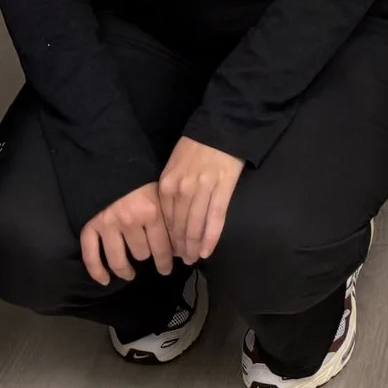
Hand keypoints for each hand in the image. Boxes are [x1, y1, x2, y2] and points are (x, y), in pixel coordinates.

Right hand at [80, 183, 173, 285]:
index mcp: (151, 211)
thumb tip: (179, 247)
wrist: (107, 158)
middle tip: (147, 257)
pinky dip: (97, 271)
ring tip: (129, 273)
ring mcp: (108, 225)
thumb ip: (168, 216)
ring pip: (119, 260)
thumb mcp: (159, 190)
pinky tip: (105, 280)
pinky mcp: (90, 225)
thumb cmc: (138, 173)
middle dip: (146, 256)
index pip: (162, 248)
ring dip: (125, 269)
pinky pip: (91, 255)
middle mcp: (130, 221)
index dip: (166, 262)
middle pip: (141, 254)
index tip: (167, 269)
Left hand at [157, 136, 245, 263]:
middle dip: (180, 246)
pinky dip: (210, 238)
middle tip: (183, 260)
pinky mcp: (222, 189)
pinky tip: (207, 251)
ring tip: (194, 258)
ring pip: (196, 226)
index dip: (168, 238)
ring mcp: (203, 190)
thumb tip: (170, 216)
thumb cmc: (196, 146)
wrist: (220, 127)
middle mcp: (182, 189)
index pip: (165, 219)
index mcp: (167, 183)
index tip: (171, 250)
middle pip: (179, 226)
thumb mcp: (173, 165)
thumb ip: (170, 189)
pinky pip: (215, 219)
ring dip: (194, 246)